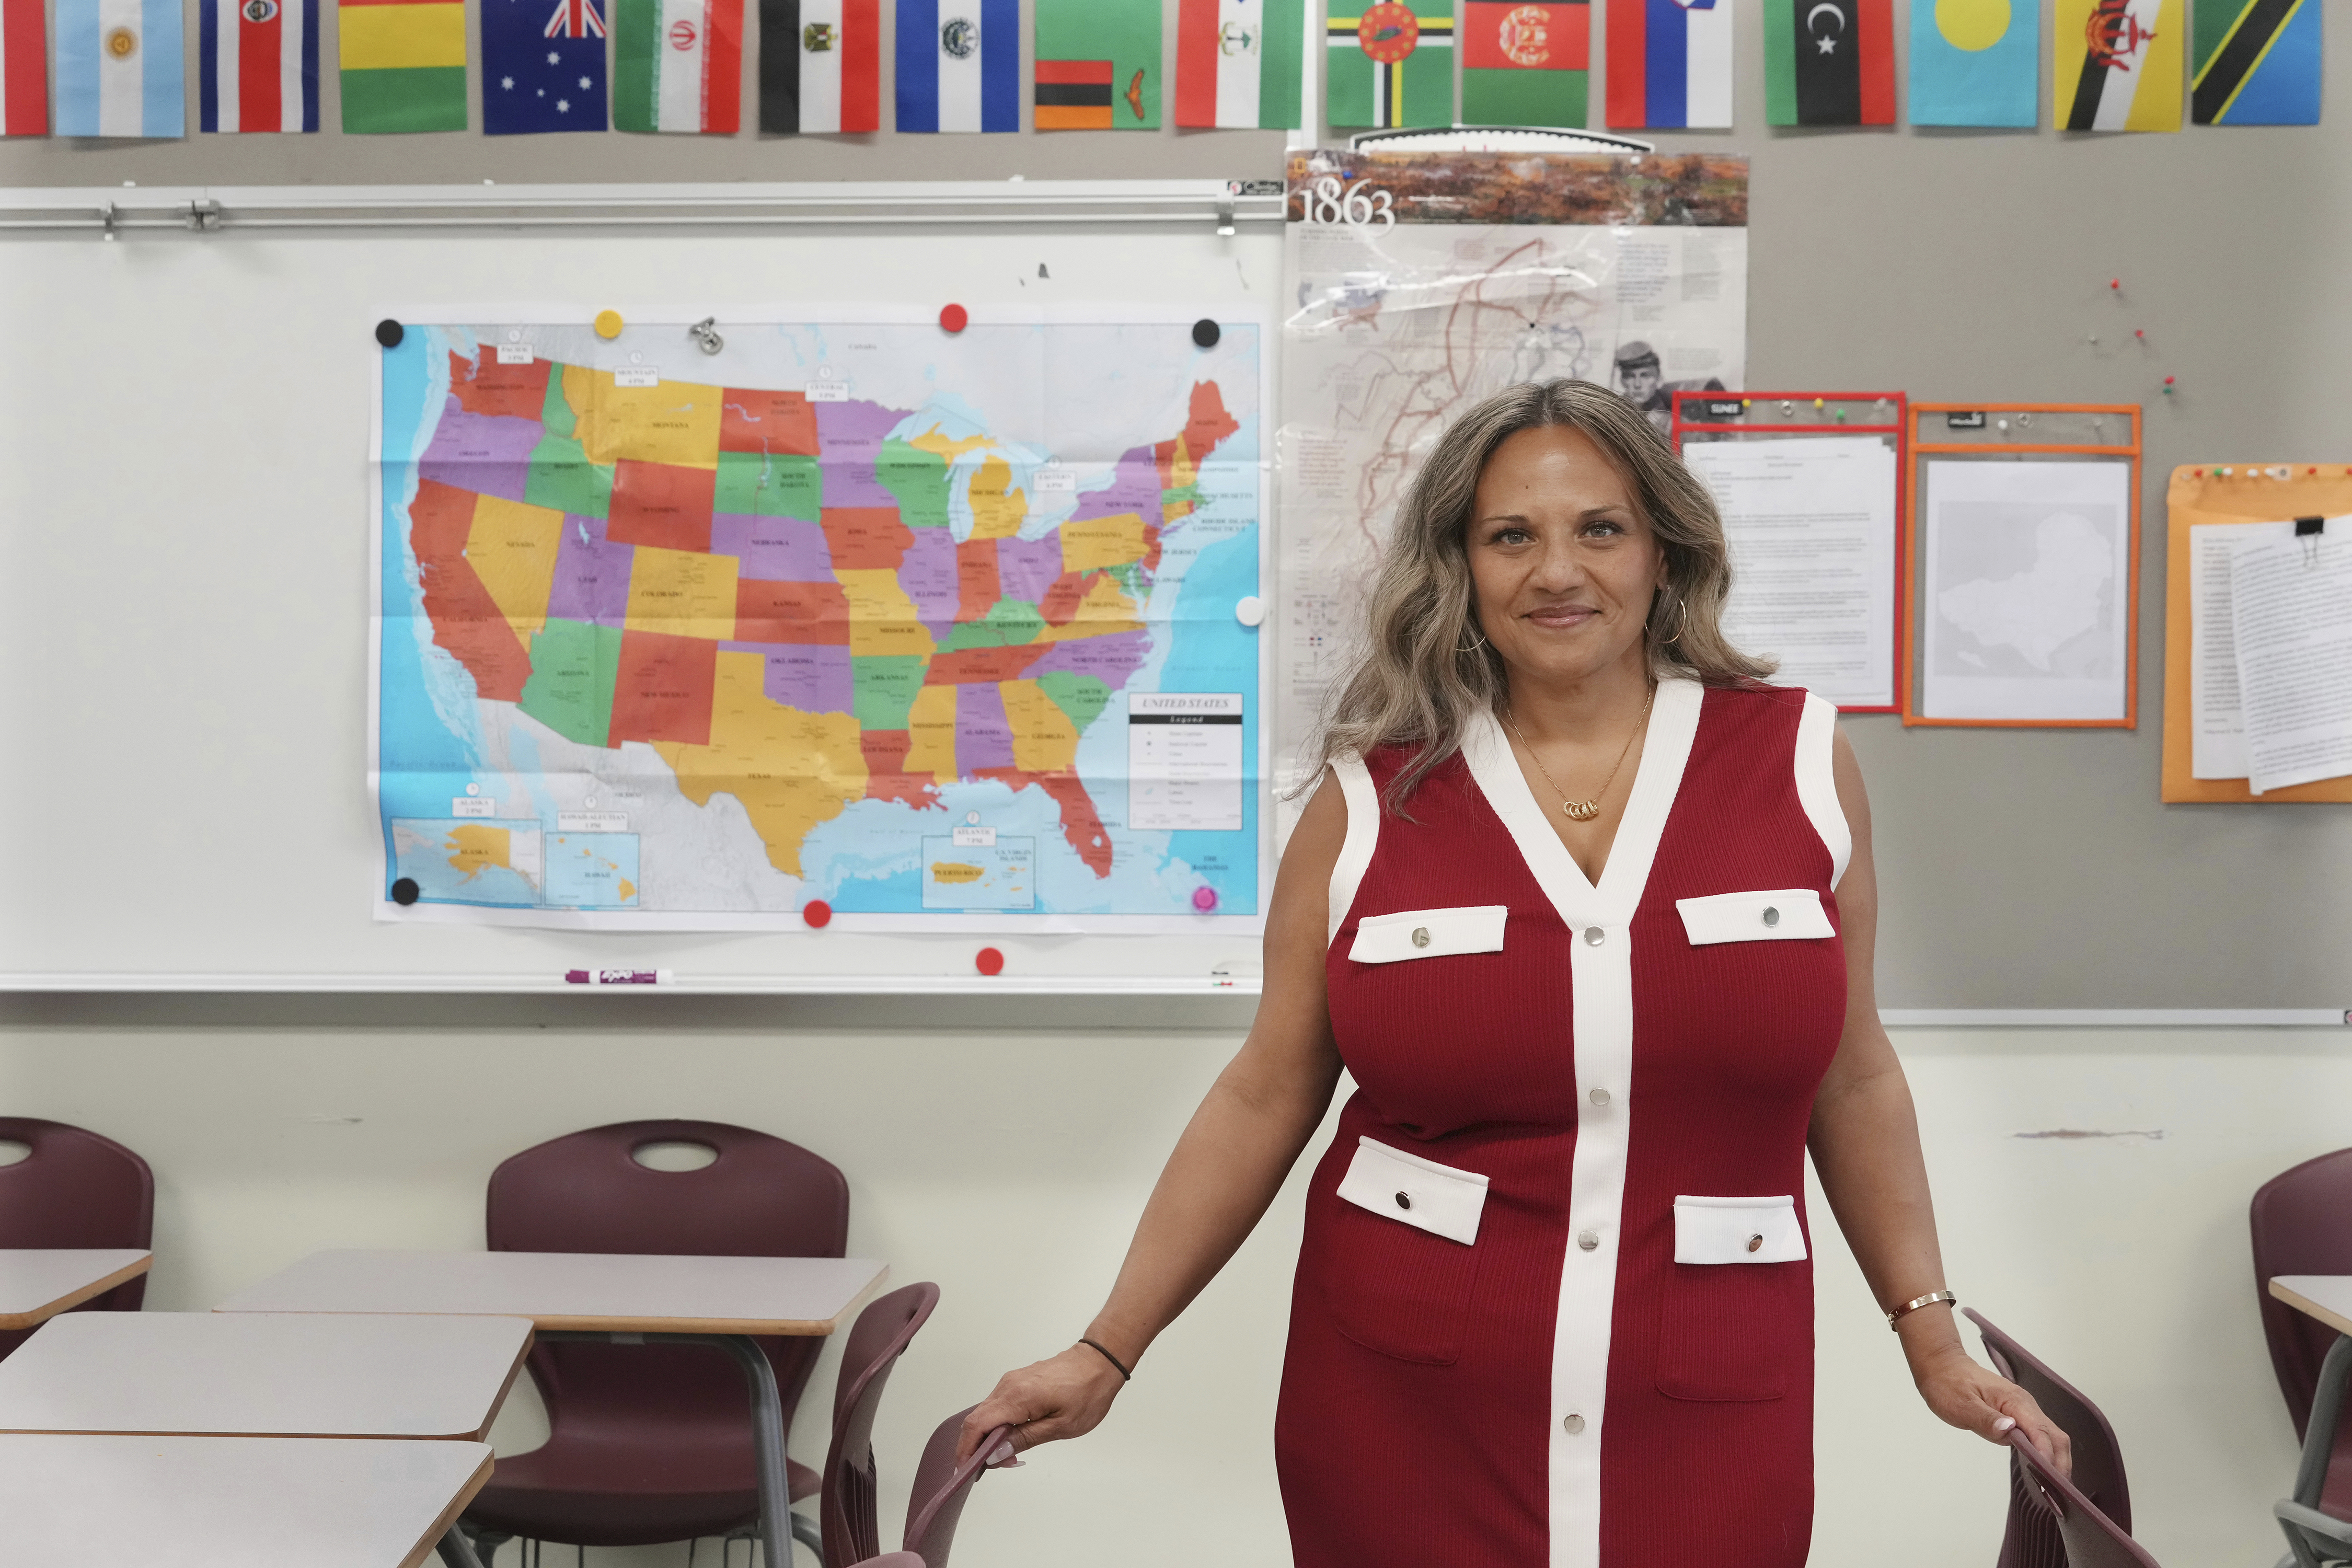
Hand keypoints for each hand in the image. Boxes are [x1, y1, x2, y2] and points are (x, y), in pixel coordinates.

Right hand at [955, 1345, 1127, 1463]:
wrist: (1100, 1362)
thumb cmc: (1087, 1393)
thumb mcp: (1061, 1426)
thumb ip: (1025, 1439)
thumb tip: (995, 1453)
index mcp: (1017, 1397)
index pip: (977, 1425)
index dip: (966, 1449)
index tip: (966, 1470)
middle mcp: (1008, 1386)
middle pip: (977, 1419)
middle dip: (977, 1447)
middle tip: (993, 1467)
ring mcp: (1011, 1381)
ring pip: (986, 1412)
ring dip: (988, 1436)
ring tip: (1006, 1456)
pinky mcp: (1016, 1381)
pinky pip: (997, 1405)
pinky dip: (997, 1424)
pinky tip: (1011, 1438)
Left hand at [1912, 1344, 2072, 1478]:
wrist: (1943, 1367)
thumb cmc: (1949, 1383)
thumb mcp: (1961, 1405)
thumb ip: (1986, 1419)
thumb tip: (2009, 1429)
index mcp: (2014, 1400)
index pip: (2040, 1431)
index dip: (2048, 1456)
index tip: (2051, 1479)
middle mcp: (2025, 1405)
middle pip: (2055, 1437)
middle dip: (2061, 1464)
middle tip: (2059, 1493)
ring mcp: (2024, 1411)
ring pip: (2051, 1438)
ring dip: (2057, 1462)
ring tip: (2055, 1489)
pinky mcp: (2019, 1416)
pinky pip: (2040, 1436)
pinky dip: (2047, 1454)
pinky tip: (2043, 1472)